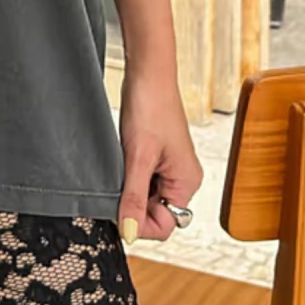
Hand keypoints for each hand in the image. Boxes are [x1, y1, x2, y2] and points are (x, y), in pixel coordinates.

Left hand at [116, 67, 202, 244]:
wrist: (148, 71)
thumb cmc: (150, 106)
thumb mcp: (137, 156)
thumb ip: (133, 197)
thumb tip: (129, 233)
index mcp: (187, 182)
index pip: (165, 225)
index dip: (139, 222)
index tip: (117, 206)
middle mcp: (184, 178)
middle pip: (156, 212)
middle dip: (133, 202)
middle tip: (118, 178)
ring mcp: (172, 167)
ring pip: (147, 195)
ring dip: (131, 186)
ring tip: (123, 162)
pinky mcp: (160, 155)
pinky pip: (144, 178)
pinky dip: (131, 174)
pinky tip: (124, 156)